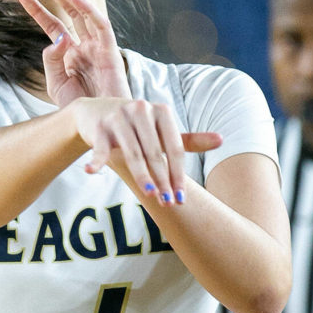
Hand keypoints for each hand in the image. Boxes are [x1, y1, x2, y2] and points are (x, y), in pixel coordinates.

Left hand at [18, 0, 130, 105]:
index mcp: (71, 53)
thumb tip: (57, 37)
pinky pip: (101, 25)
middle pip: (69, 12)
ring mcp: (98, 47)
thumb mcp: (56, 84)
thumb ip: (52, 60)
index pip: (53, 25)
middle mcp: (85, 45)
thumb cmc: (80, 108)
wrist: (100, 124)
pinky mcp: (111, 52)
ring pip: (84, 13)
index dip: (37, 9)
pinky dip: (89, 10)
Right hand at [71, 96, 221, 206]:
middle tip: (168, 203)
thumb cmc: (135, 126)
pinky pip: (100, 147)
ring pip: (132, 152)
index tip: (181, 197)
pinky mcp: (99, 126)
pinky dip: (96, 160)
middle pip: (155, 152)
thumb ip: (188, 139)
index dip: (178, 174)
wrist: (94, 113)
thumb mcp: (160, 130)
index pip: (174, 148)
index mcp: (161, 111)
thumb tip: (221, 139)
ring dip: (141, 175)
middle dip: (162, 180)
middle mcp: (140, 110)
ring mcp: (118, 117)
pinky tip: (91, 172)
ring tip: (150, 194)